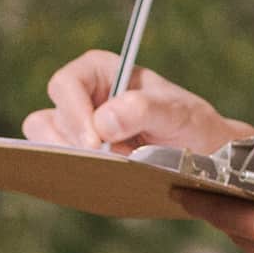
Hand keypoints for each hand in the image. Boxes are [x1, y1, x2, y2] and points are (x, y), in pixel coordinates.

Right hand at [24, 54, 253, 162]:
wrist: (207, 158)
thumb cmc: (193, 126)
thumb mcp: (177, 113)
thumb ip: (143, 110)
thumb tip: (103, 121)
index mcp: (101, 72)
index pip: (66, 84)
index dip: (73, 112)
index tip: (95, 142)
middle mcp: (84, 98)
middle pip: (50, 116)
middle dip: (71, 142)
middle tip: (101, 161)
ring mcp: (78, 130)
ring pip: (46, 143)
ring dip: (71, 160)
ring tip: (110, 168)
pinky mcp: (78, 157)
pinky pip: (56, 165)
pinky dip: (71, 174)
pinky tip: (98, 180)